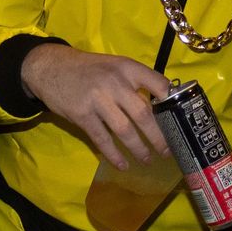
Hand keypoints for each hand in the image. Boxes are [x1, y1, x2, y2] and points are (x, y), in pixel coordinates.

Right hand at [20, 44, 172, 168]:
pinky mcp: (82, 115)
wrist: (51, 67)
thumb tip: (160, 106)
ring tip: (147, 159)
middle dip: (158, 137)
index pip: (158, 84)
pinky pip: (103, 140)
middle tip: (167, 151)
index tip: (180, 119)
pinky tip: (123, 164)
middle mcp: (115, 83)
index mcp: (128, 68)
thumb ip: (134, 82)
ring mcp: (98, 99)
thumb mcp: (114, 66)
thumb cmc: (89, 69)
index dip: (171, 102)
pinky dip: (115, 155)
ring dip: (139, 149)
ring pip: (125, 130)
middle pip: (143, 114)